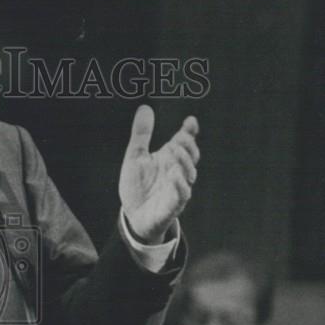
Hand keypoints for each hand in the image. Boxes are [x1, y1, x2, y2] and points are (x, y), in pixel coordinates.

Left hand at [118, 105, 199, 243]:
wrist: (133, 216)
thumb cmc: (137, 186)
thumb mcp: (135, 157)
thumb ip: (141, 135)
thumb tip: (145, 108)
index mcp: (169, 158)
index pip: (184, 142)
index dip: (189, 131)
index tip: (190, 121)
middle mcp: (177, 171)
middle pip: (191, 156)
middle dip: (188, 146)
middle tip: (179, 138)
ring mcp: (177, 188)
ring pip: (189, 174)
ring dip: (184, 162)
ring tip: (175, 151)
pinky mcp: (173, 205)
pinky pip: (182, 195)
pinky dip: (181, 185)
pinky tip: (174, 175)